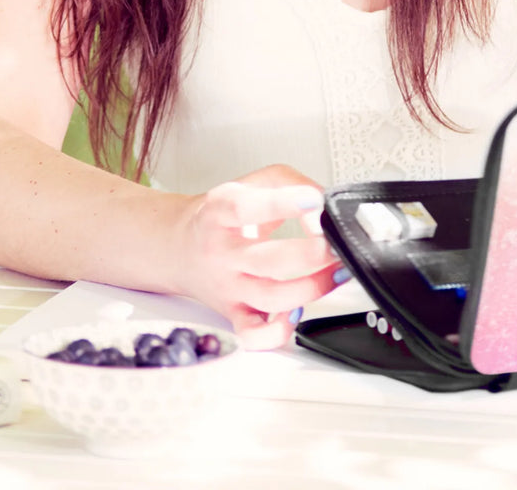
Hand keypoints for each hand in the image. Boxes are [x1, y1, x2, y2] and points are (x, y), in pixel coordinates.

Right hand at [176, 165, 346, 348]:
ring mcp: (228, 286)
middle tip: (335, 243)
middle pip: (268, 261)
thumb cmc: (222, 215)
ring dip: (313, 288)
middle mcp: (221, 252)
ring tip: (336, 271)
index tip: (315, 201)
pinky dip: (279, 331)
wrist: (180, 246)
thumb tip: (323, 205)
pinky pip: (254, 335)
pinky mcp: (233, 313)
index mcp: (220, 212)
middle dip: (312, 254)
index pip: (246, 208)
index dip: (284, 204)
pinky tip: (298, 312)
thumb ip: (291, 183)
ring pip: (271, 298)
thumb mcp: (252, 182)